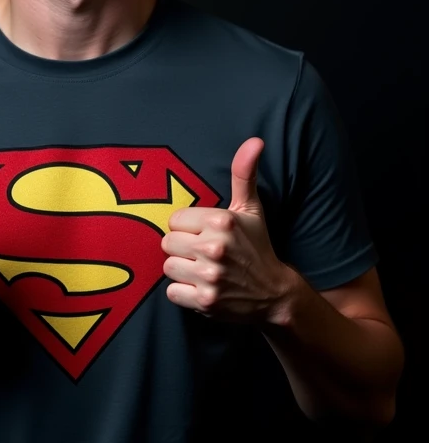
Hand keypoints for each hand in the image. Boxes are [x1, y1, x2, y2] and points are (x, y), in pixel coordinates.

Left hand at [161, 138, 290, 321]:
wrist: (274, 293)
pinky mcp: (205, 302)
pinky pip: (171, 292)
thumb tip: (255, 141)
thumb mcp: (252, 209)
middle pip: (167, 243)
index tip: (205, 234)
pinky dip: (183, 293)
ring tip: (202, 270)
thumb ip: (244, 173)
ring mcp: (210, 277)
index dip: (188, 227)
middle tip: (202, 253)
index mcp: (222, 221)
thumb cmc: (257, 247)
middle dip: (182, 248)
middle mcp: (214, 248)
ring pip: (168, 267)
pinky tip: (201, 288)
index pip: (175, 219)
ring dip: (182, 271)